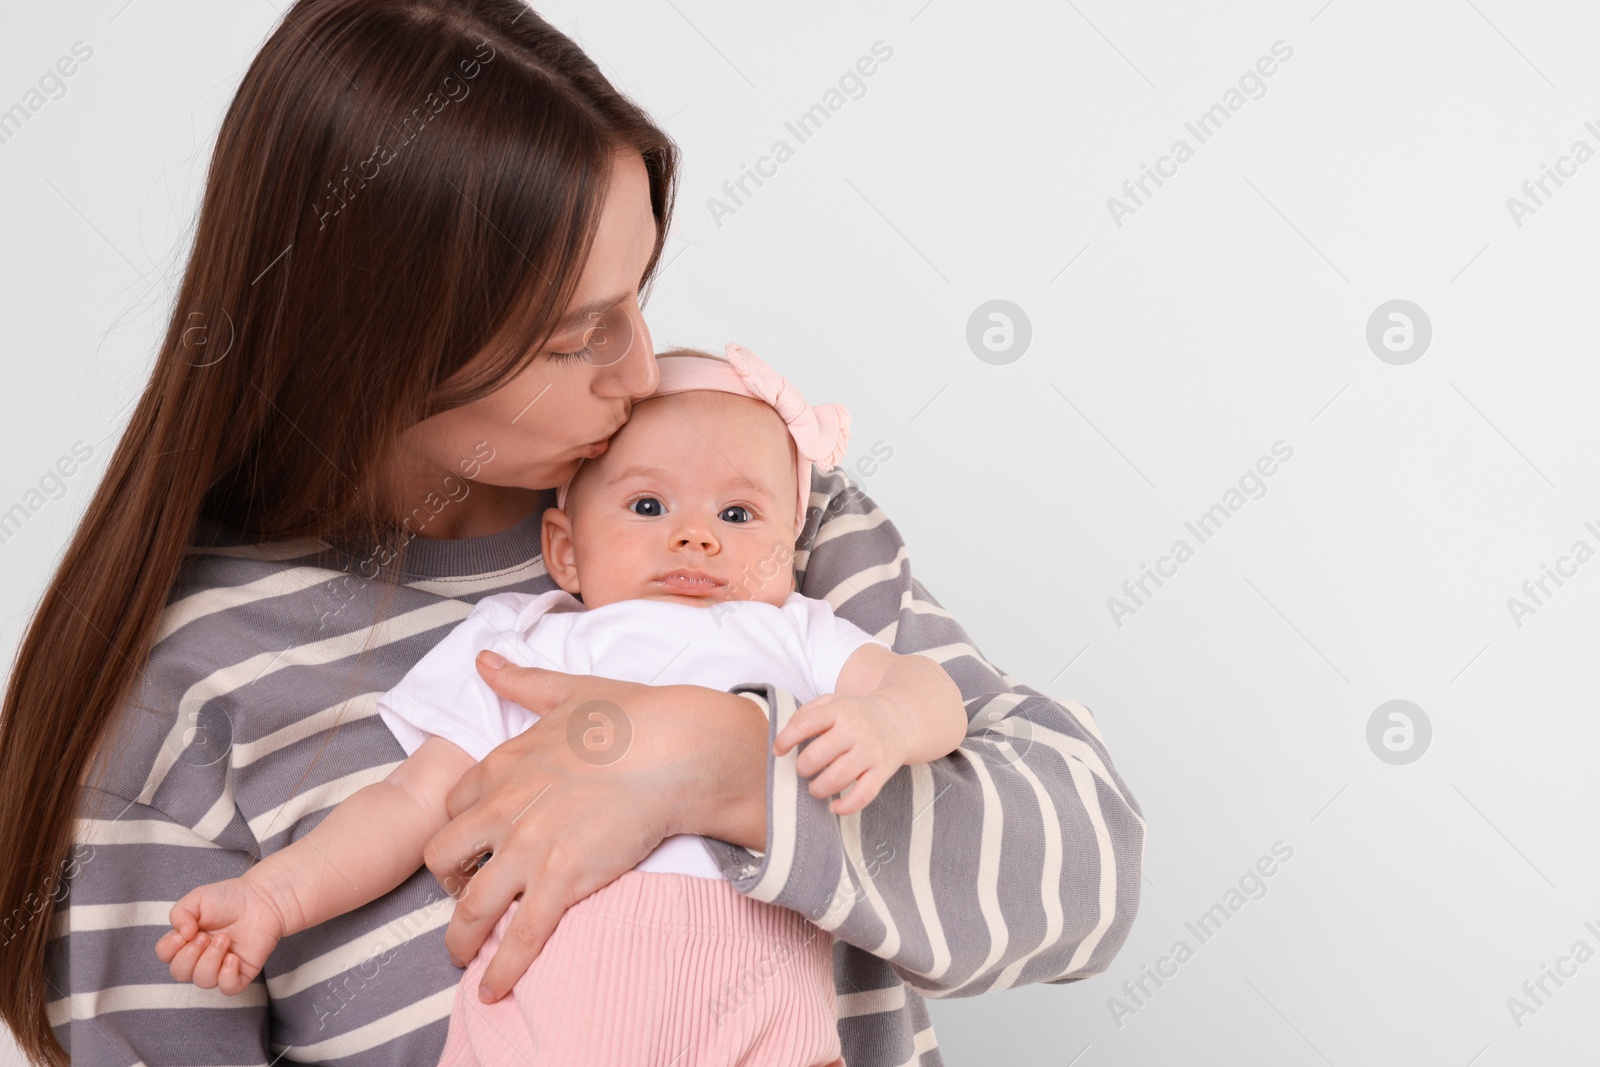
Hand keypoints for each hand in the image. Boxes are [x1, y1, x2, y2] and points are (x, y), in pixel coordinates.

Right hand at [153, 876, 286, 995]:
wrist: (262, 898)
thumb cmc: (230, 898)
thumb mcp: (197, 898)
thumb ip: (179, 914)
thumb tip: (181, 936)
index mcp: (187, 940)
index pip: (165, 956)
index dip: (169, 949)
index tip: (184, 933)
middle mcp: (201, 956)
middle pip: (179, 973)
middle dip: (190, 955)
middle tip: (206, 936)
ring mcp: (221, 966)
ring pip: (203, 981)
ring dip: (211, 960)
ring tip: (224, 940)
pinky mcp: (242, 972)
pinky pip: (228, 989)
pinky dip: (227, 976)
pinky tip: (234, 957)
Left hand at [421, 652, 767, 1003]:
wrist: (676, 748)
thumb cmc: (631, 716)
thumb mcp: (567, 692)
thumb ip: (521, 681)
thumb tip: (484, 659)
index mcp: (502, 764)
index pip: (454, 808)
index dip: (460, 831)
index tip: (473, 848)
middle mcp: (503, 808)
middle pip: (442, 858)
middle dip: (449, 881)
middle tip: (468, 894)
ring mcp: (528, 847)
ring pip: (470, 906)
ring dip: (461, 939)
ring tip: (464, 958)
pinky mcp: (560, 880)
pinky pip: (520, 934)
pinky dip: (503, 967)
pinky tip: (495, 987)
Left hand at [774, 693, 909, 814]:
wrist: (898, 721)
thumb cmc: (855, 715)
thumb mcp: (832, 702)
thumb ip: (805, 714)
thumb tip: (781, 741)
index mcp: (839, 710)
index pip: (804, 723)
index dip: (785, 739)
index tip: (779, 750)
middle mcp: (856, 731)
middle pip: (818, 755)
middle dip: (802, 768)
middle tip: (804, 769)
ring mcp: (870, 752)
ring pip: (837, 778)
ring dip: (818, 789)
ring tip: (815, 787)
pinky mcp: (882, 772)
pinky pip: (863, 795)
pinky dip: (846, 806)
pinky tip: (834, 806)